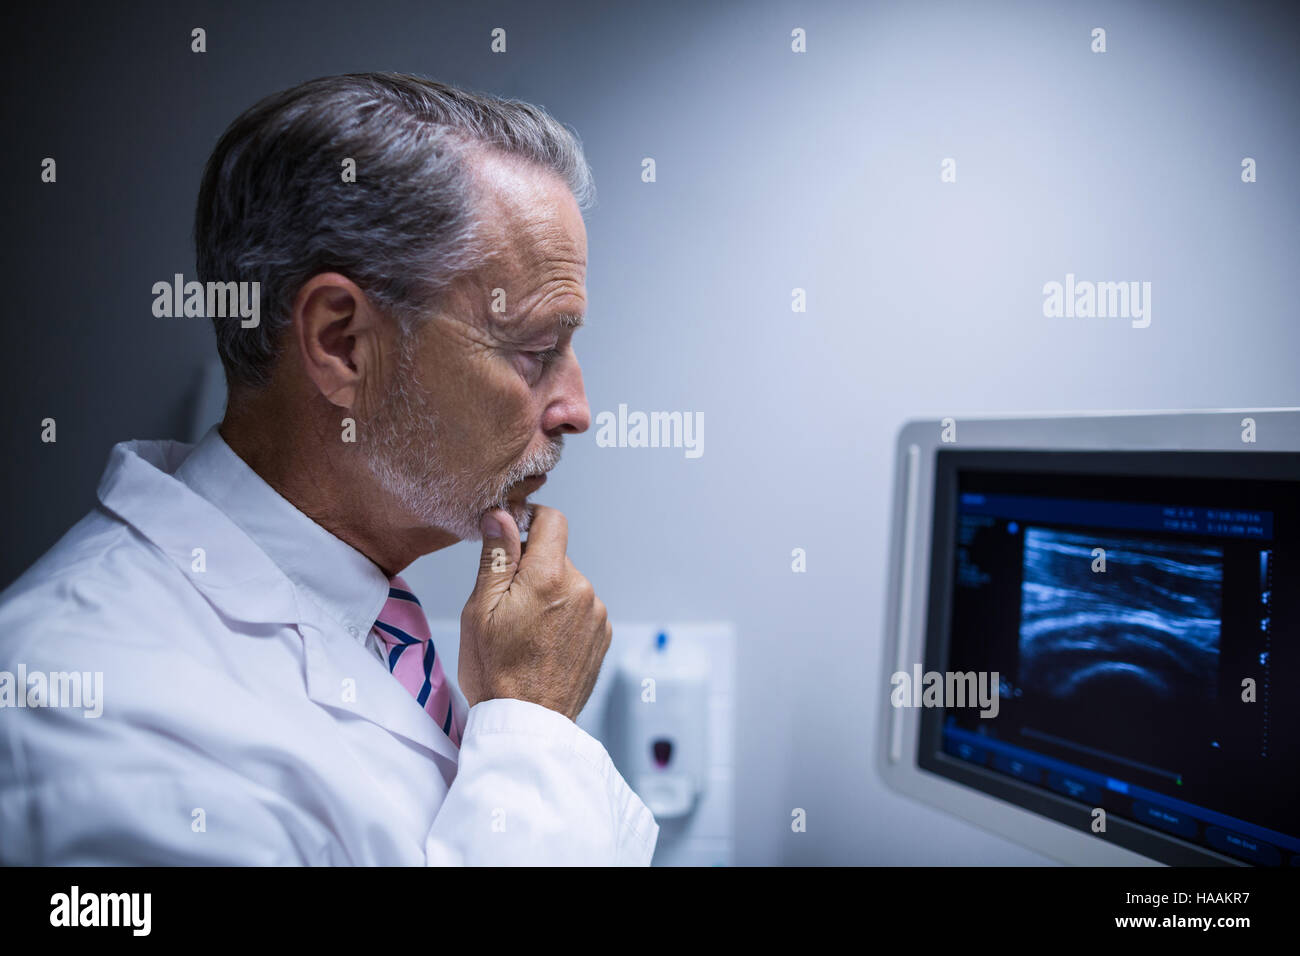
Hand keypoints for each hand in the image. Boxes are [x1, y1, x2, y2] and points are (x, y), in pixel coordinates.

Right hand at [459, 505, 611, 720]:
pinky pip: (580, 610)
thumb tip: (501, 515)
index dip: (529, 520)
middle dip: (531, 570)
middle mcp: (582, 590)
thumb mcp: (480, 609)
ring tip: (525, 632)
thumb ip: (497, 557)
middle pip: (556, 557)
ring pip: (568, 585)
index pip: (552, 520)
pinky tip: (543, 645)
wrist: (526, 724)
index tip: (511, 538)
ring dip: (549, 595)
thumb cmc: (496, 671)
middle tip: (506, 606)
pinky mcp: (602, 636)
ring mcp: (596, 615)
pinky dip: (563, 618)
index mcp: (550, 576)